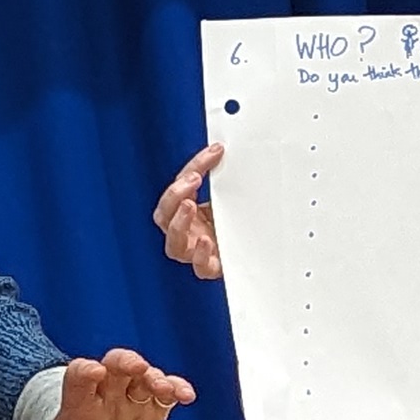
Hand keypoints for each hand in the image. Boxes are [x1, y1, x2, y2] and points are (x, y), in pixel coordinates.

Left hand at [45, 348, 195, 419]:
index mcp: (79, 400)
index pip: (79, 374)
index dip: (86, 370)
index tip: (94, 372)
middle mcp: (107, 389)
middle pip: (115, 363)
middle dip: (127, 362)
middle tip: (139, 367)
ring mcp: (132, 393)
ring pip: (144, 374)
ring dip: (156, 378)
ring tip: (165, 390)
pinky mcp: (154, 403)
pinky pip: (168, 390)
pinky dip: (177, 388)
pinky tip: (186, 396)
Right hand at [154, 143, 224, 277]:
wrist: (254, 252)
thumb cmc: (237, 223)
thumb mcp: (229, 198)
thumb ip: (224, 181)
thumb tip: (225, 150)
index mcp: (187, 213)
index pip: (180, 188)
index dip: (193, 167)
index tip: (213, 153)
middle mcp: (186, 233)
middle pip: (164, 216)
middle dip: (174, 195)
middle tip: (193, 179)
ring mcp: (195, 253)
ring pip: (174, 245)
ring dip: (179, 223)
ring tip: (190, 206)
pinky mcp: (212, 268)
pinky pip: (200, 268)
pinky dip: (200, 256)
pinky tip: (207, 241)